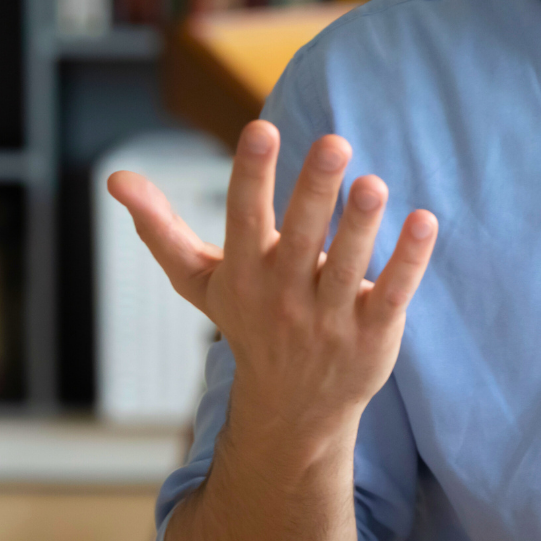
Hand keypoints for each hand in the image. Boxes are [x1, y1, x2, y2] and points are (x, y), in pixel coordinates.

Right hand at [106, 120, 437, 438]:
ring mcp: (331, 319)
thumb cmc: (249, 324)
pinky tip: (424, 220)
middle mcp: (285, 295)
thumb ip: (162, 229)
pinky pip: (393, 292)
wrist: (292, 411)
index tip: (261, 129)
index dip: (251, 175)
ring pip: (347, 266)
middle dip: (315, 190)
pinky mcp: (373, 334)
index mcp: (246, 273)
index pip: (244, 218)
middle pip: (300, 237)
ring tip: (374, 182)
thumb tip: (116, 177)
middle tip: (334, 142)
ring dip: (361, 224)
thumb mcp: (201, 282)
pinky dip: (409, 259)